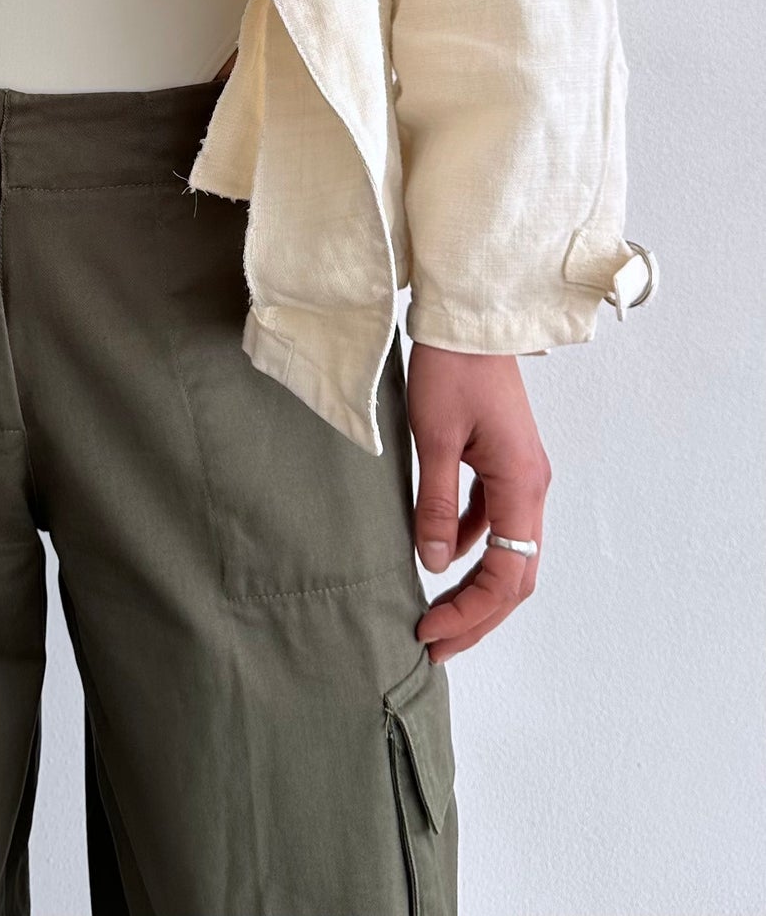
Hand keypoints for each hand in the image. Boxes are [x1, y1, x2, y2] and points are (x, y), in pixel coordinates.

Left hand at [406, 343, 549, 661]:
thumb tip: (433, 564)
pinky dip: (472, 548)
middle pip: (515, 572)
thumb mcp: (433, 438)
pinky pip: (495, 520)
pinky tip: (441, 555)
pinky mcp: (504, 462)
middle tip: (433, 645)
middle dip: (477, 616)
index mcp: (522, 483)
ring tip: (436, 614)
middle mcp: (532, 485)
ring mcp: (521, 474)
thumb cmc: (450, 368)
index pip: (508, 573)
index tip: (430, 632)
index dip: (472, 613)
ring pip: (508, 550)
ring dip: (476, 587)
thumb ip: (435, 504)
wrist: (468, 317)